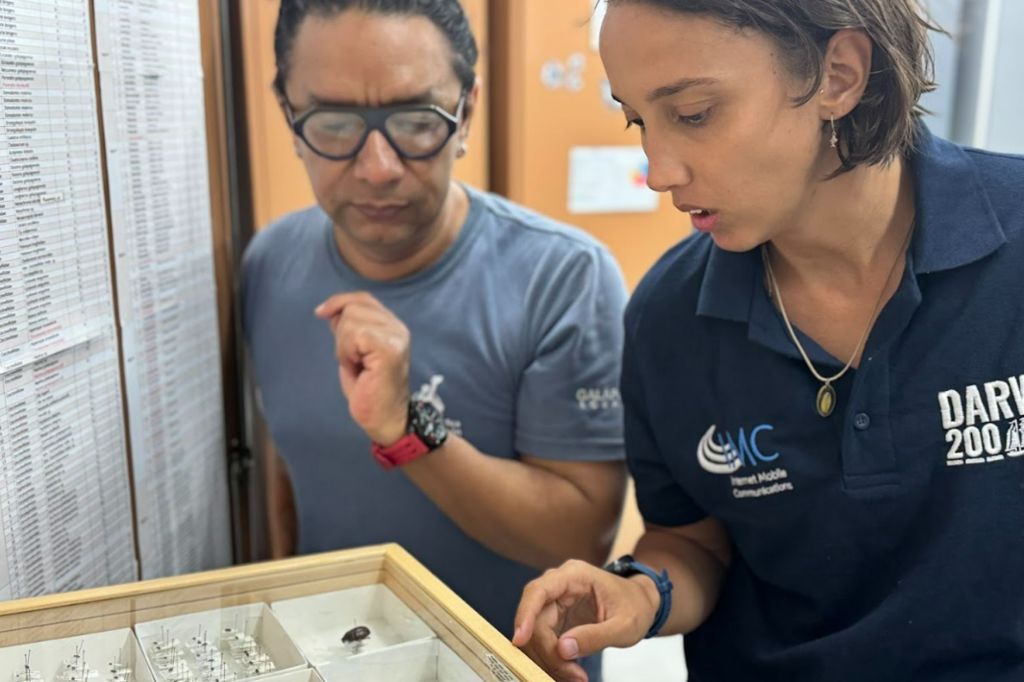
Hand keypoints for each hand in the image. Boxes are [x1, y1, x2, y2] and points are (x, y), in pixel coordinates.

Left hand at [315, 292, 409, 444]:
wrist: (385, 419)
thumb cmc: (369, 391)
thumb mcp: (353, 353)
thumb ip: (348, 331)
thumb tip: (332, 312)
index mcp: (392, 326)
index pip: (363, 299)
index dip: (339, 301)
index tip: (320, 313)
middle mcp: (398, 328)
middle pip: (353, 307)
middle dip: (341, 334)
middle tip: (353, 360)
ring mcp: (395, 337)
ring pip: (351, 321)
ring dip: (344, 346)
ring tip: (357, 366)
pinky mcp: (389, 349)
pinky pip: (355, 335)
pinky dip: (348, 353)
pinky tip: (358, 368)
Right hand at [512, 559, 659, 681]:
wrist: (641, 603)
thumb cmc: (635, 606)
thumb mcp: (624, 625)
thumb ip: (595, 636)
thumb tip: (563, 649)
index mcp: (574, 576)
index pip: (539, 591)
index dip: (525, 614)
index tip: (520, 640)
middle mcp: (559, 586)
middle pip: (536, 618)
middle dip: (547, 650)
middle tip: (571, 675)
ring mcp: (556, 602)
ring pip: (536, 632)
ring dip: (550, 658)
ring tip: (575, 676)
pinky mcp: (556, 619)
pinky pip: (545, 640)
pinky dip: (553, 659)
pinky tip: (569, 672)